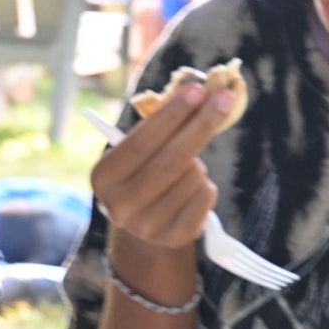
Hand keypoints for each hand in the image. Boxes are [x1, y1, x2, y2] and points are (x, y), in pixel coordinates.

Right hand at [90, 83, 236, 251]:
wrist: (142, 223)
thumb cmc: (143, 171)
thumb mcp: (139, 149)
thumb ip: (160, 123)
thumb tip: (198, 91)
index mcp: (103, 178)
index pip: (141, 142)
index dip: (172, 115)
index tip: (197, 90)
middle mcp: (120, 206)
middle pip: (172, 160)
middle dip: (201, 125)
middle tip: (224, 99)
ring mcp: (147, 226)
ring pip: (193, 176)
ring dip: (198, 163)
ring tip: (184, 169)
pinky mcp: (174, 237)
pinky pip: (205, 196)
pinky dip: (205, 186)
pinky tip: (190, 189)